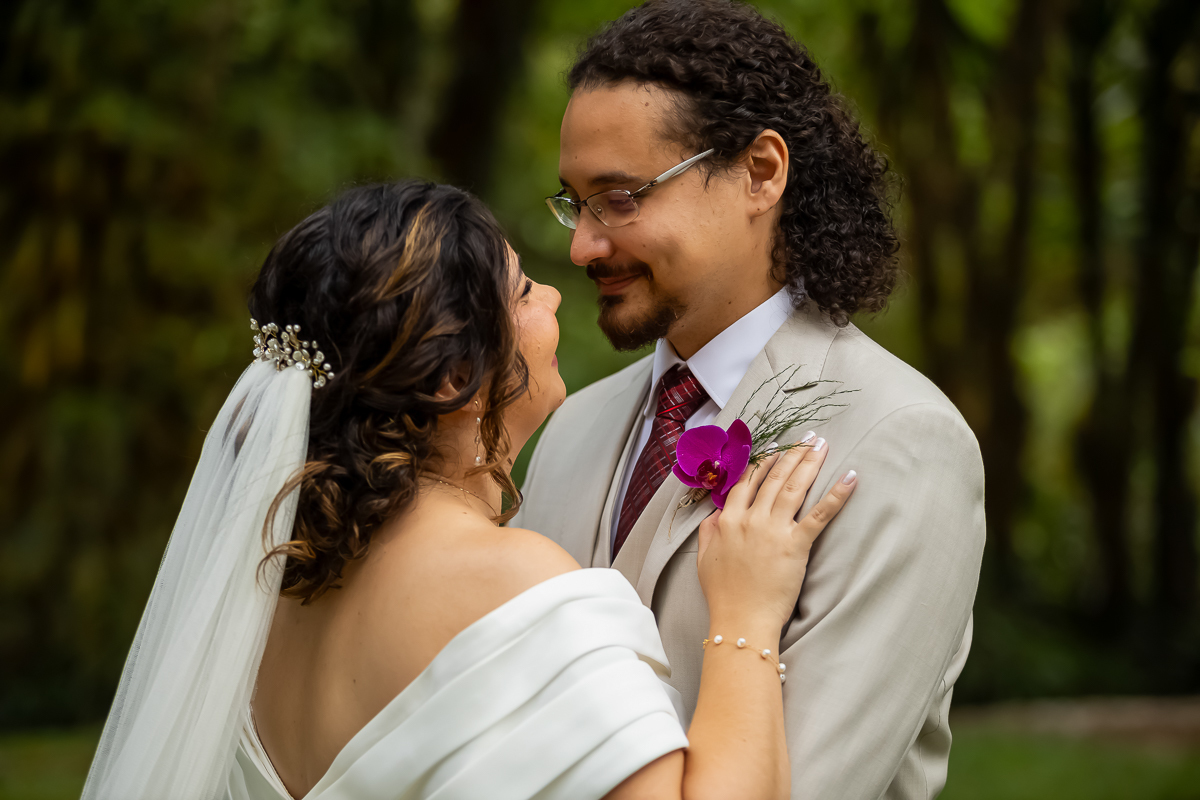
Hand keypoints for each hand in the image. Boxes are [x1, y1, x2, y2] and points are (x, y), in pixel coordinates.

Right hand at [697, 435, 855, 632]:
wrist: (741, 619)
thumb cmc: (723, 594)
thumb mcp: (705, 557)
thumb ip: (709, 529)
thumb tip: (717, 512)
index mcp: (728, 519)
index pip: (746, 481)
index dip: (762, 461)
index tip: (774, 447)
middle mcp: (751, 518)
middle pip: (773, 478)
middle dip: (790, 454)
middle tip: (805, 438)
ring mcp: (774, 529)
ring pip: (793, 487)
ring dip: (809, 462)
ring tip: (821, 444)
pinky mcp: (796, 545)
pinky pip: (820, 514)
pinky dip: (837, 494)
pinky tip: (850, 477)